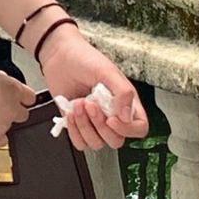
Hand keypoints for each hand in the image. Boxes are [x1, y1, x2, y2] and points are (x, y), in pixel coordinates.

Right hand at [0, 64, 35, 147]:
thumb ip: (3, 82)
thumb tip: (6, 88)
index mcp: (12, 88)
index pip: (30, 98)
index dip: (22, 100)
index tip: (18, 102)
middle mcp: (11, 107)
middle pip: (23, 115)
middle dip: (13, 112)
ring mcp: (3, 124)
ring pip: (9, 127)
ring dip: (0, 123)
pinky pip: (1, 141)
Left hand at [38, 27, 148, 151]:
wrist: (59, 54)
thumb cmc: (85, 58)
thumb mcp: (107, 71)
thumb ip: (123, 92)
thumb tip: (127, 118)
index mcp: (125, 102)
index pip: (139, 128)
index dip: (127, 130)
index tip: (111, 118)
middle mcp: (112, 115)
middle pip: (116, 140)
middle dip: (100, 124)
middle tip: (89, 103)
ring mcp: (94, 122)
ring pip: (97, 143)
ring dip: (84, 125)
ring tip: (77, 103)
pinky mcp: (78, 125)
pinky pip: (80, 143)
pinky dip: (74, 131)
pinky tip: (70, 112)